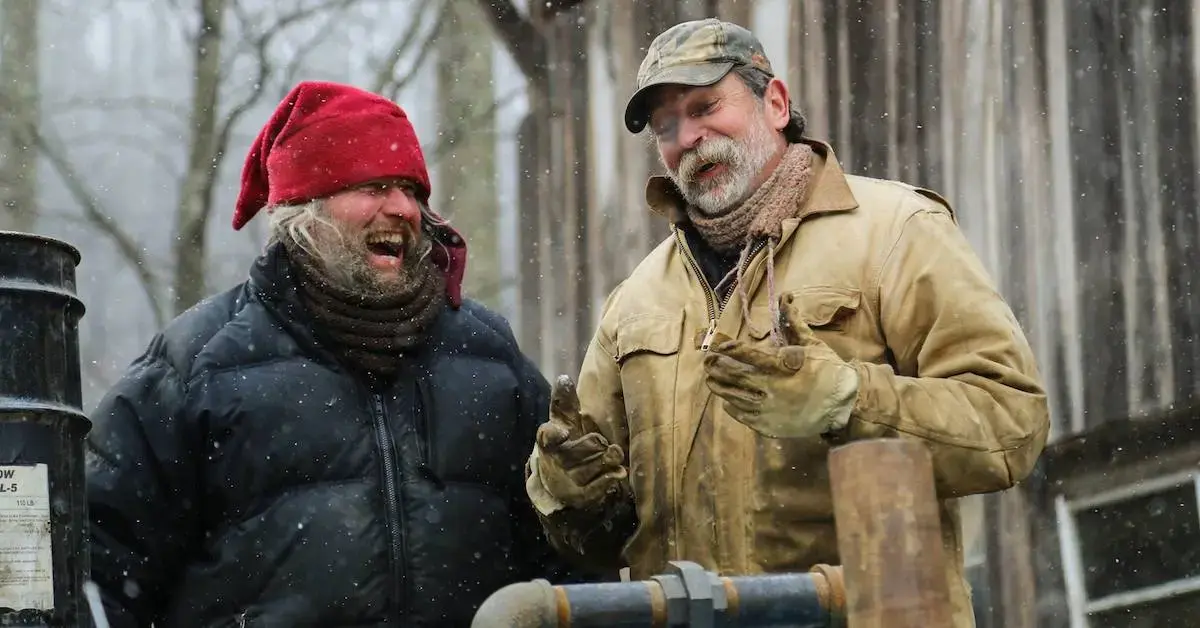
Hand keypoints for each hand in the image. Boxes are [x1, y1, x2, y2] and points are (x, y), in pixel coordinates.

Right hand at [531, 375, 627, 510]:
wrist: (561, 485)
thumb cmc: (566, 445)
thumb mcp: (563, 423)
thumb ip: (564, 402)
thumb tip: (563, 378)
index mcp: (549, 442)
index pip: (547, 436)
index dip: (554, 434)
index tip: (562, 431)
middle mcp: (556, 463)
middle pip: (585, 448)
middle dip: (595, 443)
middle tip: (600, 442)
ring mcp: (568, 482)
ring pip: (596, 465)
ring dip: (607, 458)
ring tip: (612, 454)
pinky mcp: (582, 497)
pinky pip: (603, 484)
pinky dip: (612, 476)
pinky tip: (618, 471)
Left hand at [702, 298, 859, 437]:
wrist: (843, 403)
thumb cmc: (828, 370)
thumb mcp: (812, 344)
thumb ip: (794, 323)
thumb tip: (786, 297)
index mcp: (782, 367)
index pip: (748, 356)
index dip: (729, 349)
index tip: (716, 345)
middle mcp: (773, 389)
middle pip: (736, 378)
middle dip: (718, 369)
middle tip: (706, 363)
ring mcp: (770, 410)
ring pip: (736, 398)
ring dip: (720, 388)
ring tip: (711, 381)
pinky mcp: (771, 425)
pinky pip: (744, 416)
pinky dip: (733, 407)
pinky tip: (728, 401)